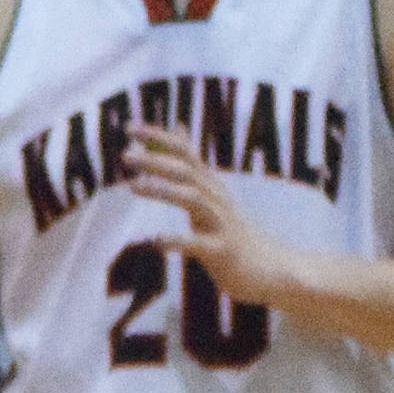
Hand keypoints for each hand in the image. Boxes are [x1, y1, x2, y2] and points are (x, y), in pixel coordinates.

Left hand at [124, 125, 294, 305]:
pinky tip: (155, 241)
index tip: (129, 127)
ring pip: (193, 199)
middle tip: (125, 155)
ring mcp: (221, 223)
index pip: (183, 151)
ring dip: (163, 190)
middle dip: (156, 161)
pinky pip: (199, 244)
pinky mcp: (223, 252)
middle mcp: (216, 197)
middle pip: (186, 171)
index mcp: (209, 183)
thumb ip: (189, 161)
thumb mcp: (209, 190)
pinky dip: (178, 240)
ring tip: (133, 186)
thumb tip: (177, 126)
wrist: (268, 266)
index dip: (158, 137)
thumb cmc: (228, 226)